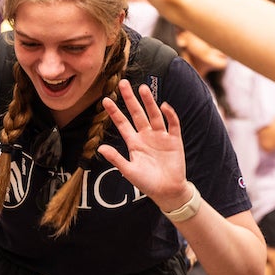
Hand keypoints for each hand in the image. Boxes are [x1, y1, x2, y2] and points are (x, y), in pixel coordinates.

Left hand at [97, 80, 188, 205]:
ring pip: (154, 115)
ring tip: (142, 88)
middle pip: (137, 113)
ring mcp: (161, 136)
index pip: (122, 123)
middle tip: (123, 83)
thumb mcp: (129, 171)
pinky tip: (164, 106)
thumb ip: (116, 159)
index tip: (105, 100)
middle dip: (130, 99)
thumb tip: (99, 148)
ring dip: (149, 102)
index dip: (114, 112)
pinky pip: (172, 124)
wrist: (168, 191)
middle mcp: (146, 136)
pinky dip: (169, 114)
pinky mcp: (174, 140)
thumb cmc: (147, 183)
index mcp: (134, 143)